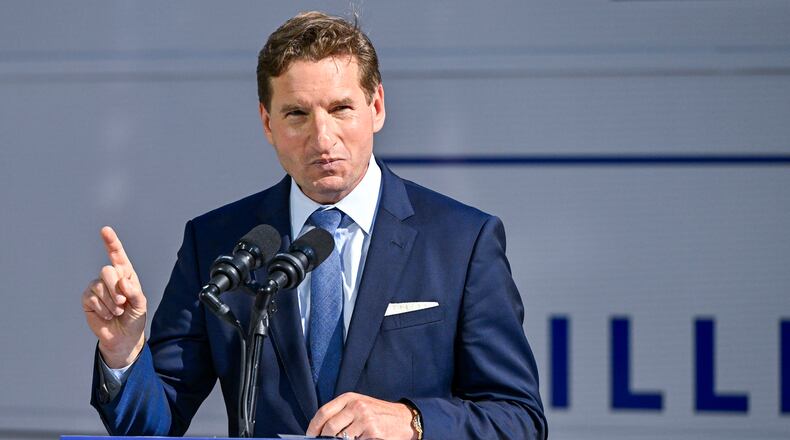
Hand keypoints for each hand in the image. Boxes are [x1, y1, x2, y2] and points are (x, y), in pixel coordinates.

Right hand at [82, 226, 146, 367]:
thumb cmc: (134, 318)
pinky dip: (102, 308)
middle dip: (115, 288)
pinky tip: (108, 315)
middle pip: (107, 271)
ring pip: (99, 285)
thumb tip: (122, 282)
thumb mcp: (141, 305)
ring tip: (117, 312)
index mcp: (126, 275)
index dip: (111, 242)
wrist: (124, 338)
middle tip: (123, 303)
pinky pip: (91, 297)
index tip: (105, 230)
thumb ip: (135, 292)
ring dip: (111, 302)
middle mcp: (110, 278)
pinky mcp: (87, 299)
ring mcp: (97, 287)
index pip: (118, 256)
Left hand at [306, 392, 415, 439]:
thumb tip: (319, 430)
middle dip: (325, 439)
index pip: (323, 412)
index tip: (310, 436)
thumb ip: (341, 413)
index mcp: (350, 398)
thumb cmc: (378, 413)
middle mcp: (356, 406)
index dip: (313, 427)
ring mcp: (365, 419)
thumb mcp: (359, 405)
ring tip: (346, 439)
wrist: (404, 418)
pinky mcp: (373, 432)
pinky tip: (361, 439)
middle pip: (330, 427)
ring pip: (341, 438)